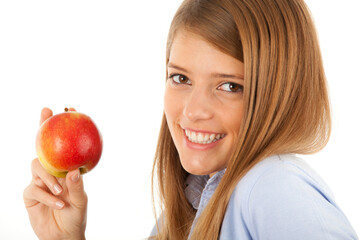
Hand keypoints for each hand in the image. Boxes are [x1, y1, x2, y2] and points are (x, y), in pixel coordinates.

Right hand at [23, 107, 86, 239]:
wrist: (63, 236)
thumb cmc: (76, 217)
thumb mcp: (80, 200)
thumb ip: (77, 186)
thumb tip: (73, 170)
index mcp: (65, 170)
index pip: (63, 147)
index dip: (62, 128)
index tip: (68, 109)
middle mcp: (52, 172)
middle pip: (43, 147)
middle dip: (43, 127)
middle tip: (46, 112)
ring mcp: (39, 181)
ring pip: (37, 167)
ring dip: (49, 178)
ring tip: (61, 191)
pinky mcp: (30, 194)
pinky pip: (35, 189)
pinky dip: (47, 196)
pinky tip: (59, 203)